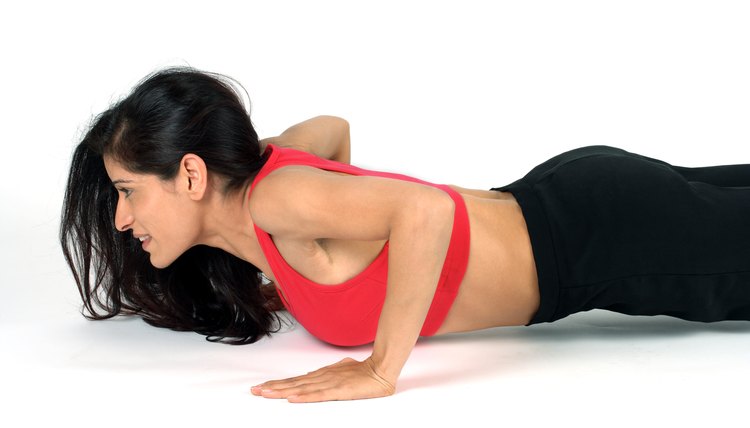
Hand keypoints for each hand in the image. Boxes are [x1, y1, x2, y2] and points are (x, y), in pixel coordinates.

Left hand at [250, 357, 395, 402]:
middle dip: (273, 387)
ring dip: (282, 391)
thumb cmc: (363, 372)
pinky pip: (319, 395)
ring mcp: (329, 383)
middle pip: (293, 383)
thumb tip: (321, 377)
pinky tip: (293, 399)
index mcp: (322, 375)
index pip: (296, 380)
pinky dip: (305, 397)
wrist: (380, 369)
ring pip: (301, 388)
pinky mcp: (339, 391)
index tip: (263, 387)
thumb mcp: (342, 372)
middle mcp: (321, 377)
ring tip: (265, 394)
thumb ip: (330, 375)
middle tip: (254, 390)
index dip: (279, 384)